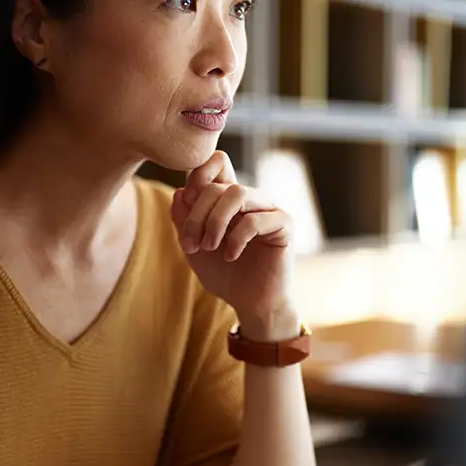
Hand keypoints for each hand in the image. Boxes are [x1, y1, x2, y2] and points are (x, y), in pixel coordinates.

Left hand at [170, 151, 299, 340]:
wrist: (250, 303)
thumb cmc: (224, 274)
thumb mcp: (193, 247)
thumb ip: (183, 220)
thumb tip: (180, 192)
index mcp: (228, 198)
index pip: (218, 162)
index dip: (198, 174)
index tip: (186, 203)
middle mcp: (250, 198)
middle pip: (219, 185)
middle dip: (197, 215)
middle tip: (191, 245)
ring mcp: (268, 209)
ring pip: (238, 194)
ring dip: (215, 222)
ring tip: (209, 247)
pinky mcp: (284, 225)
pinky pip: (256, 220)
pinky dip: (236, 238)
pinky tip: (230, 256)